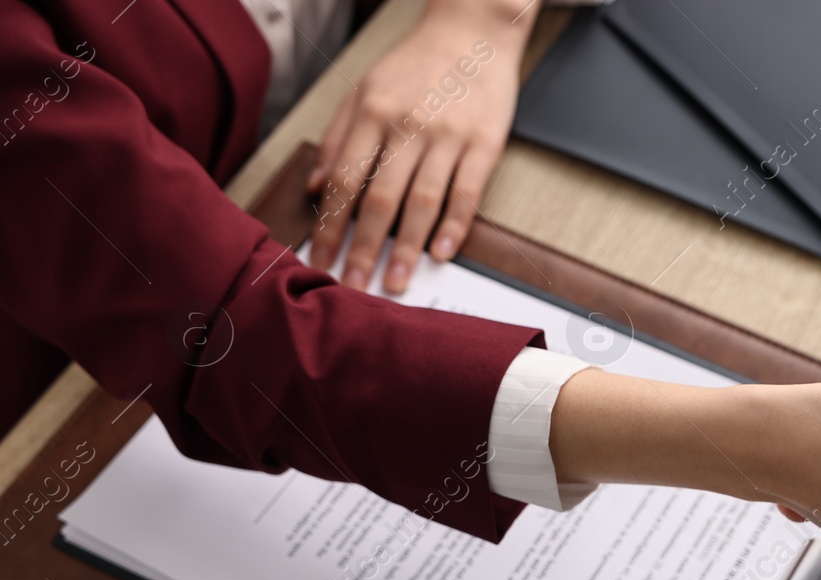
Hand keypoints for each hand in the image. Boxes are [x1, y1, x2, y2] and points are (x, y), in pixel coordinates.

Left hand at [307, 0, 534, 292]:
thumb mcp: (365, 88)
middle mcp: (409, 125)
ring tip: (398, 282)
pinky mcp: (485, 144)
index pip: (344, 180)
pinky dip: (453, 226)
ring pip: (423, 202)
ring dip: (407, 248)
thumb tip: (314, 186)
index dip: (330, 225)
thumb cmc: (417, 63)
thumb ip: (339, 136)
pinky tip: (441, 252)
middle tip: (356, 286)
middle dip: (364, 248)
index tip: (321, 259)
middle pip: (381, 199)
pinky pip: (467, 194)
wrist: (473, 31)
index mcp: (373, 112)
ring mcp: (449, 137)